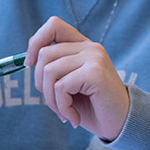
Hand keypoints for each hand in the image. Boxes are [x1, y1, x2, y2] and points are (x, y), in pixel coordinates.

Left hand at [26, 16, 130, 140]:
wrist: (122, 124)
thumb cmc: (94, 107)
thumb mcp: (70, 84)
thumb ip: (54, 69)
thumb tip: (27, 61)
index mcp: (83, 46)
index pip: (54, 25)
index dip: (35, 41)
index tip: (30, 64)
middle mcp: (90, 47)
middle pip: (44, 54)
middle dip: (40, 84)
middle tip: (56, 103)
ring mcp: (94, 58)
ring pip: (49, 71)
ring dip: (51, 99)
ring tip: (65, 112)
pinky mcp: (94, 73)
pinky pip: (60, 87)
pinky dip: (62, 107)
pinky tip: (74, 118)